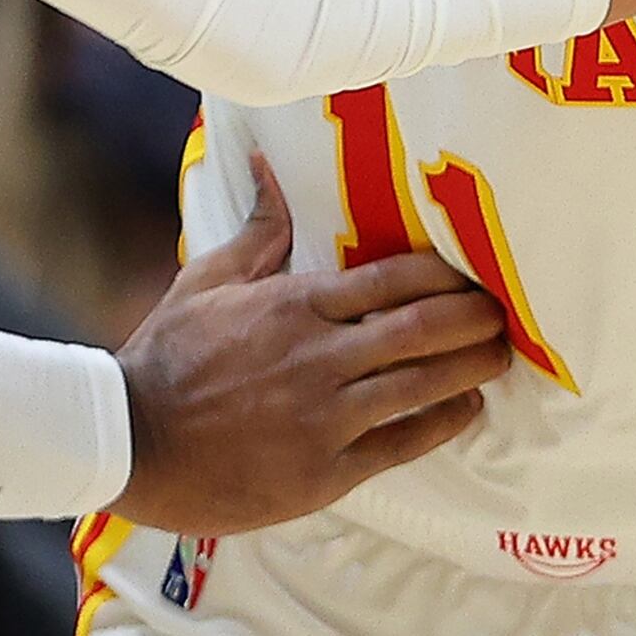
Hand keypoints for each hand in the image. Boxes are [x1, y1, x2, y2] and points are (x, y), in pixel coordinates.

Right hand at [111, 153, 511, 534]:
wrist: (132, 442)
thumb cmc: (166, 357)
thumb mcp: (203, 281)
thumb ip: (255, 231)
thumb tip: (269, 166)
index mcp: (292, 305)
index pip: (391, 278)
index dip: (445, 273)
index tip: (472, 270)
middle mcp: (318, 357)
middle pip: (423, 329)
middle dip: (474, 318)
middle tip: (504, 313)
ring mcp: (325, 416)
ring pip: (423, 384)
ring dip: (472, 368)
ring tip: (499, 356)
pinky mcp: (326, 470)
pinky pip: (402, 442)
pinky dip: (442, 422)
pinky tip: (465, 408)